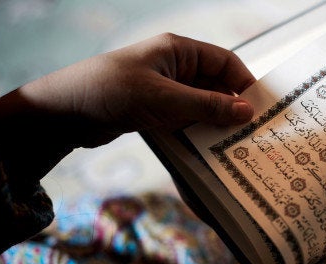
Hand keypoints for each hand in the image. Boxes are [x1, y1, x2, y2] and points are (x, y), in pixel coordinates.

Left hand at [0, 33, 255, 184]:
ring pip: (202, 105)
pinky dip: (197, 132)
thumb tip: (247, 112)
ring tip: (235, 146)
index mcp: (179, 51)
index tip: (261, 110)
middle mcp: (175, 68)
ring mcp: (165, 90)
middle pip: (216, 85)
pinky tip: (208, 150)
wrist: (64, 112)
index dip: (245, 84)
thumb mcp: (165, 100)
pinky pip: (185, 120)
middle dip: (232, 107)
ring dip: (215, 123)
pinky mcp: (155, 110)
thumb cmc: (113, 92)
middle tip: (252, 133)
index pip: (225, 62)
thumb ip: (207, 106)